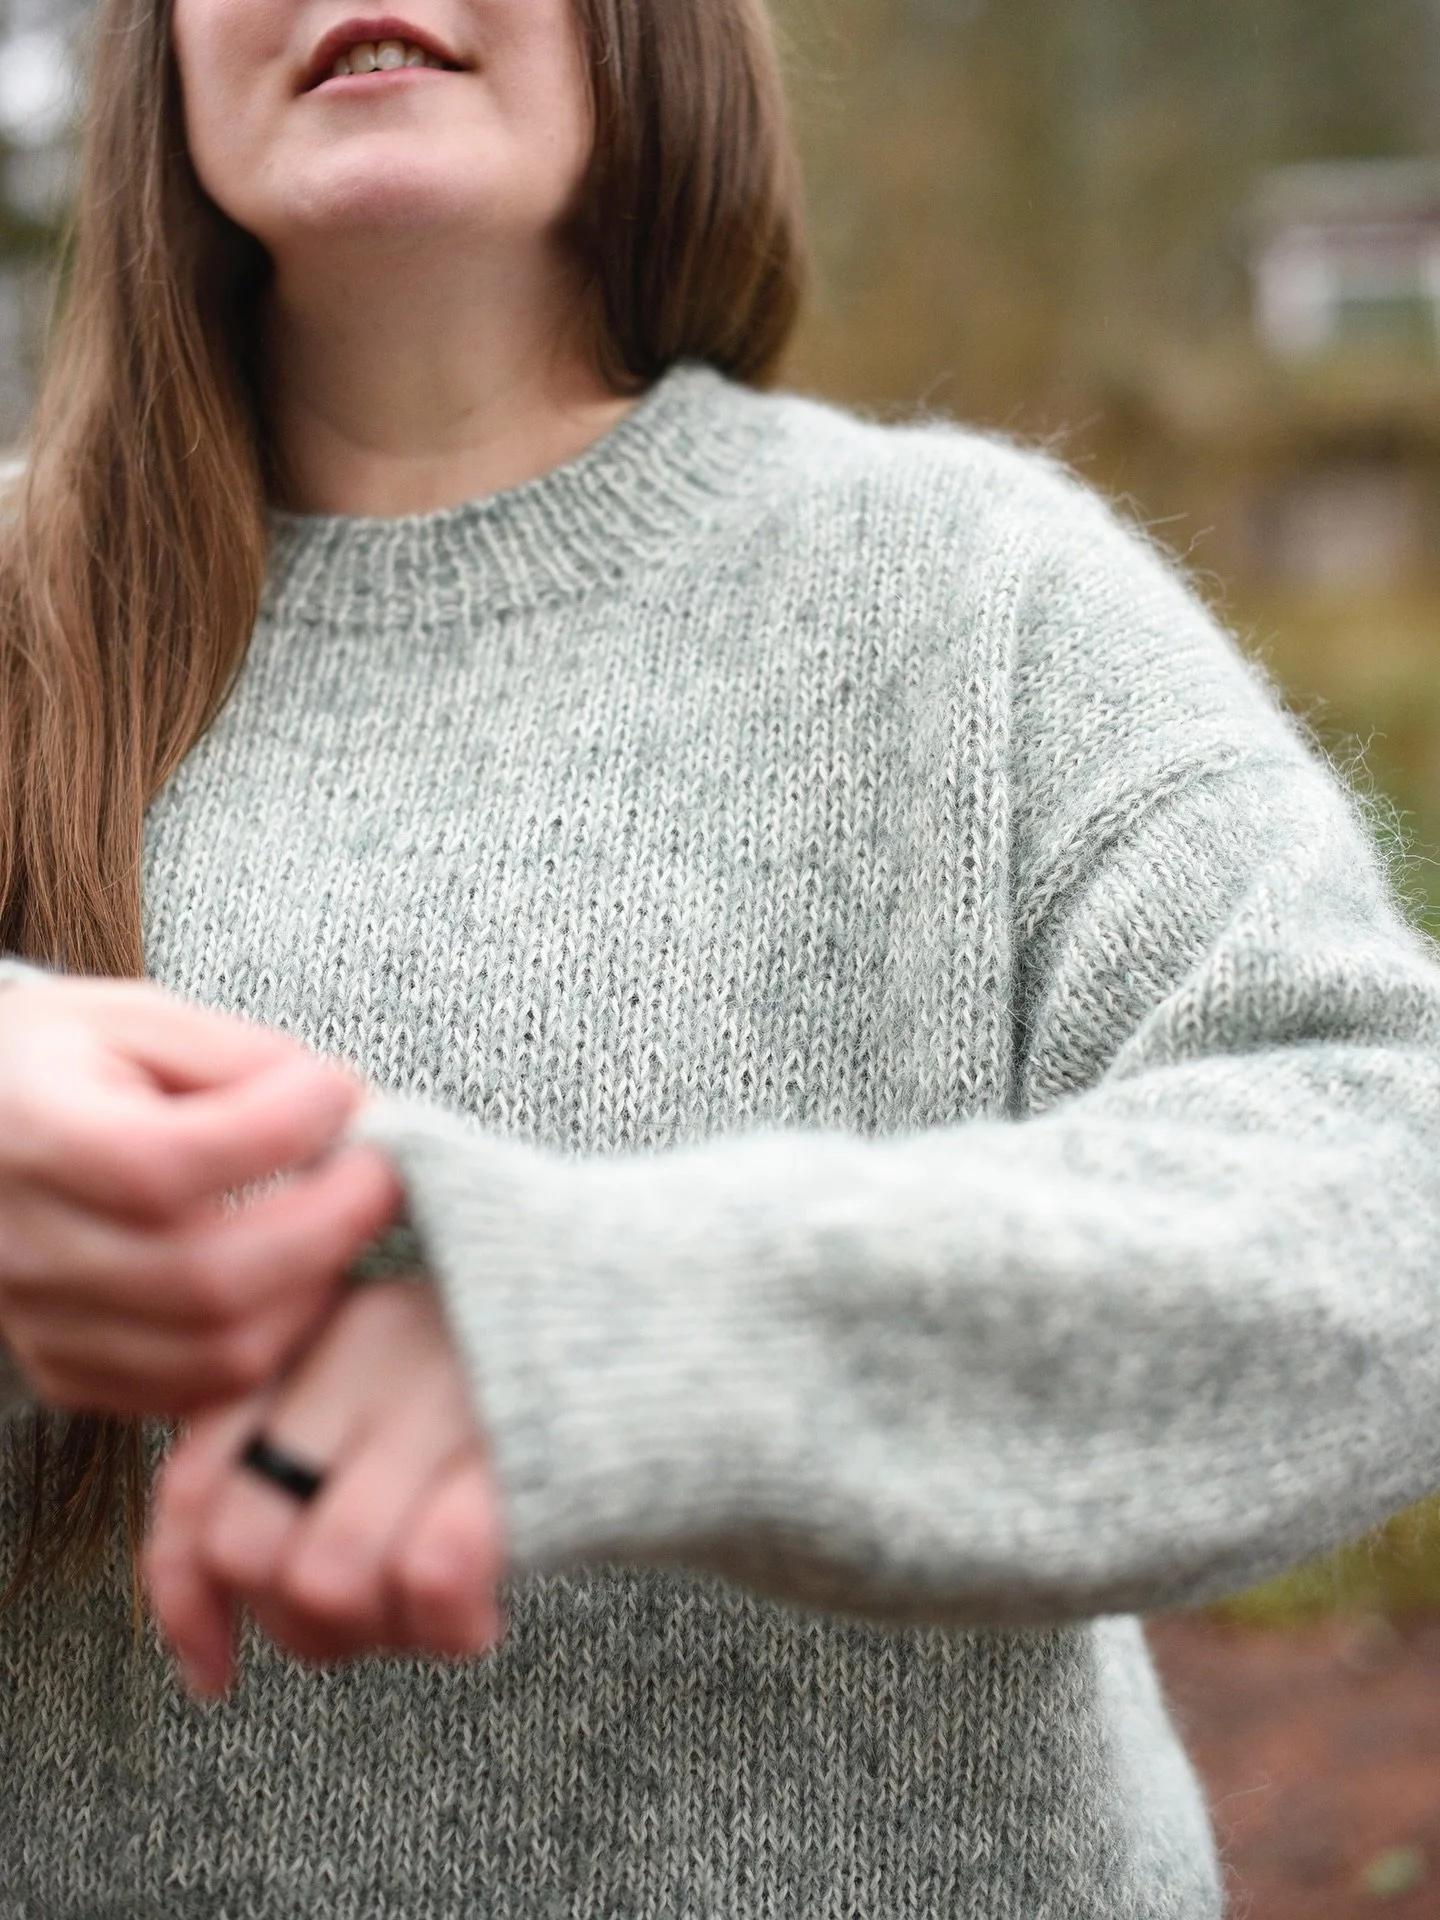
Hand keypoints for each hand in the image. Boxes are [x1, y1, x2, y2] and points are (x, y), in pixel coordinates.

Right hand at [0, 976, 398, 1414]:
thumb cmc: (57, 1065)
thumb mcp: (136, 1020)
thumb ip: (241, 1058)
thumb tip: (350, 1106)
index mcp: (33, 1134)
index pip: (163, 1165)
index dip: (276, 1132)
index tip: (337, 1091)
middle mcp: (25, 1245)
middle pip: (206, 1278)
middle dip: (330, 1224)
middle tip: (385, 1171)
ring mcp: (43, 1323)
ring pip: (215, 1353)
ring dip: (313, 1289)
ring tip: (343, 1221)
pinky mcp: (69, 1370)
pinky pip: (194, 1390)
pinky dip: (269, 1340)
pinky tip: (294, 1276)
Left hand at [144, 1281, 505, 1697]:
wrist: (701, 1330)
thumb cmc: (539, 1385)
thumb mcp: (409, 1396)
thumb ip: (311, 1461)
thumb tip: (212, 1622)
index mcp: (329, 1326)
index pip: (196, 1477)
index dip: (186, 1598)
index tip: (218, 1674)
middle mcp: (371, 1344)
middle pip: (248, 1544)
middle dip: (302, 1626)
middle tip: (382, 1623)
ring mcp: (448, 1386)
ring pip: (327, 1576)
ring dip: (382, 1633)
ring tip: (447, 1609)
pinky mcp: (523, 1439)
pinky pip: (430, 1575)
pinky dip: (449, 1624)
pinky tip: (489, 1610)